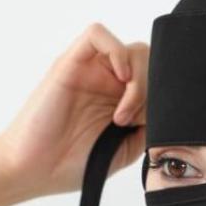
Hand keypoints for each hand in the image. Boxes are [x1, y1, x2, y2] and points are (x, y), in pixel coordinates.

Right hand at [0, 22, 147, 198]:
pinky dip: (117, 52)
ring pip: (131, 48)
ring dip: (138, 77)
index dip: (164, 96)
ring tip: (123, 113)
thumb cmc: (73, 164)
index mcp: (123, 100)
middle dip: (152, 89)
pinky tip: (120, 81)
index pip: (157, 78)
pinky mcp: (70, 63)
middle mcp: (108, 82)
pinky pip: (97, 34)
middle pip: (149, 61)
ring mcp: (90, 71)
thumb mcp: (126, 150)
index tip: (154, 125)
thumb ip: (149, 128)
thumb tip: (169, 111)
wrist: (36, 171)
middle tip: (135, 121)